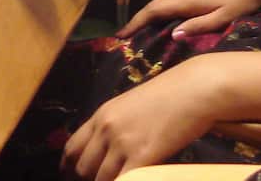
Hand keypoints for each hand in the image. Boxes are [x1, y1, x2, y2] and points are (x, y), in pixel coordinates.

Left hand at [62, 57, 217, 180]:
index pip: (72, 147)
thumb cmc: (169, 94)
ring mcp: (123, 143)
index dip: (67, 167)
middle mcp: (107, 128)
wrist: (193, 89)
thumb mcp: (131, 105)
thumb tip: (108, 148)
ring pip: (100, 179)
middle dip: (88, 180)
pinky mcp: (142, 156)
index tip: (69, 176)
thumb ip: (116, 124)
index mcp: (102, 114)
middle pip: (83, 168)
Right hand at [117, 0, 260, 39]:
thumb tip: (172, 35)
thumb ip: (197, 26)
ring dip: (150, 13)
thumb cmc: (243, 0)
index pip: (154, 11)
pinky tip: (164, 18)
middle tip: (126, 36)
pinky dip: (162, 8)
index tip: (121, 36)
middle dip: (139, 19)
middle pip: (155, 4)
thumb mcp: (222, 18)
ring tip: (141, 29)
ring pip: (163, 0)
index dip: (136, 23)